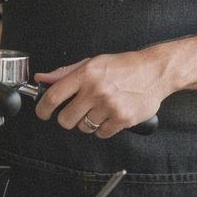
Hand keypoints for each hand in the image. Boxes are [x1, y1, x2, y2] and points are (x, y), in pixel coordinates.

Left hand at [34, 52, 163, 139]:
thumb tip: (42, 78)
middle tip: (77, 110)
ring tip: (99, 108)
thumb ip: (65, 72)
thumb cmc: (123, 66)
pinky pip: (101, 134)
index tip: (42, 113)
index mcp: (85, 74)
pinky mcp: (122, 119)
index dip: (43, 109)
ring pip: (84, 128)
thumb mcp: (92, 62)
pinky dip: (103, 128)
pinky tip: (110, 114)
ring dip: (88, 122)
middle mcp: (95, 90)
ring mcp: (109, 106)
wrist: (154, 71)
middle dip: (68, 118)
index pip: (53, 96)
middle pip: (66, 119)